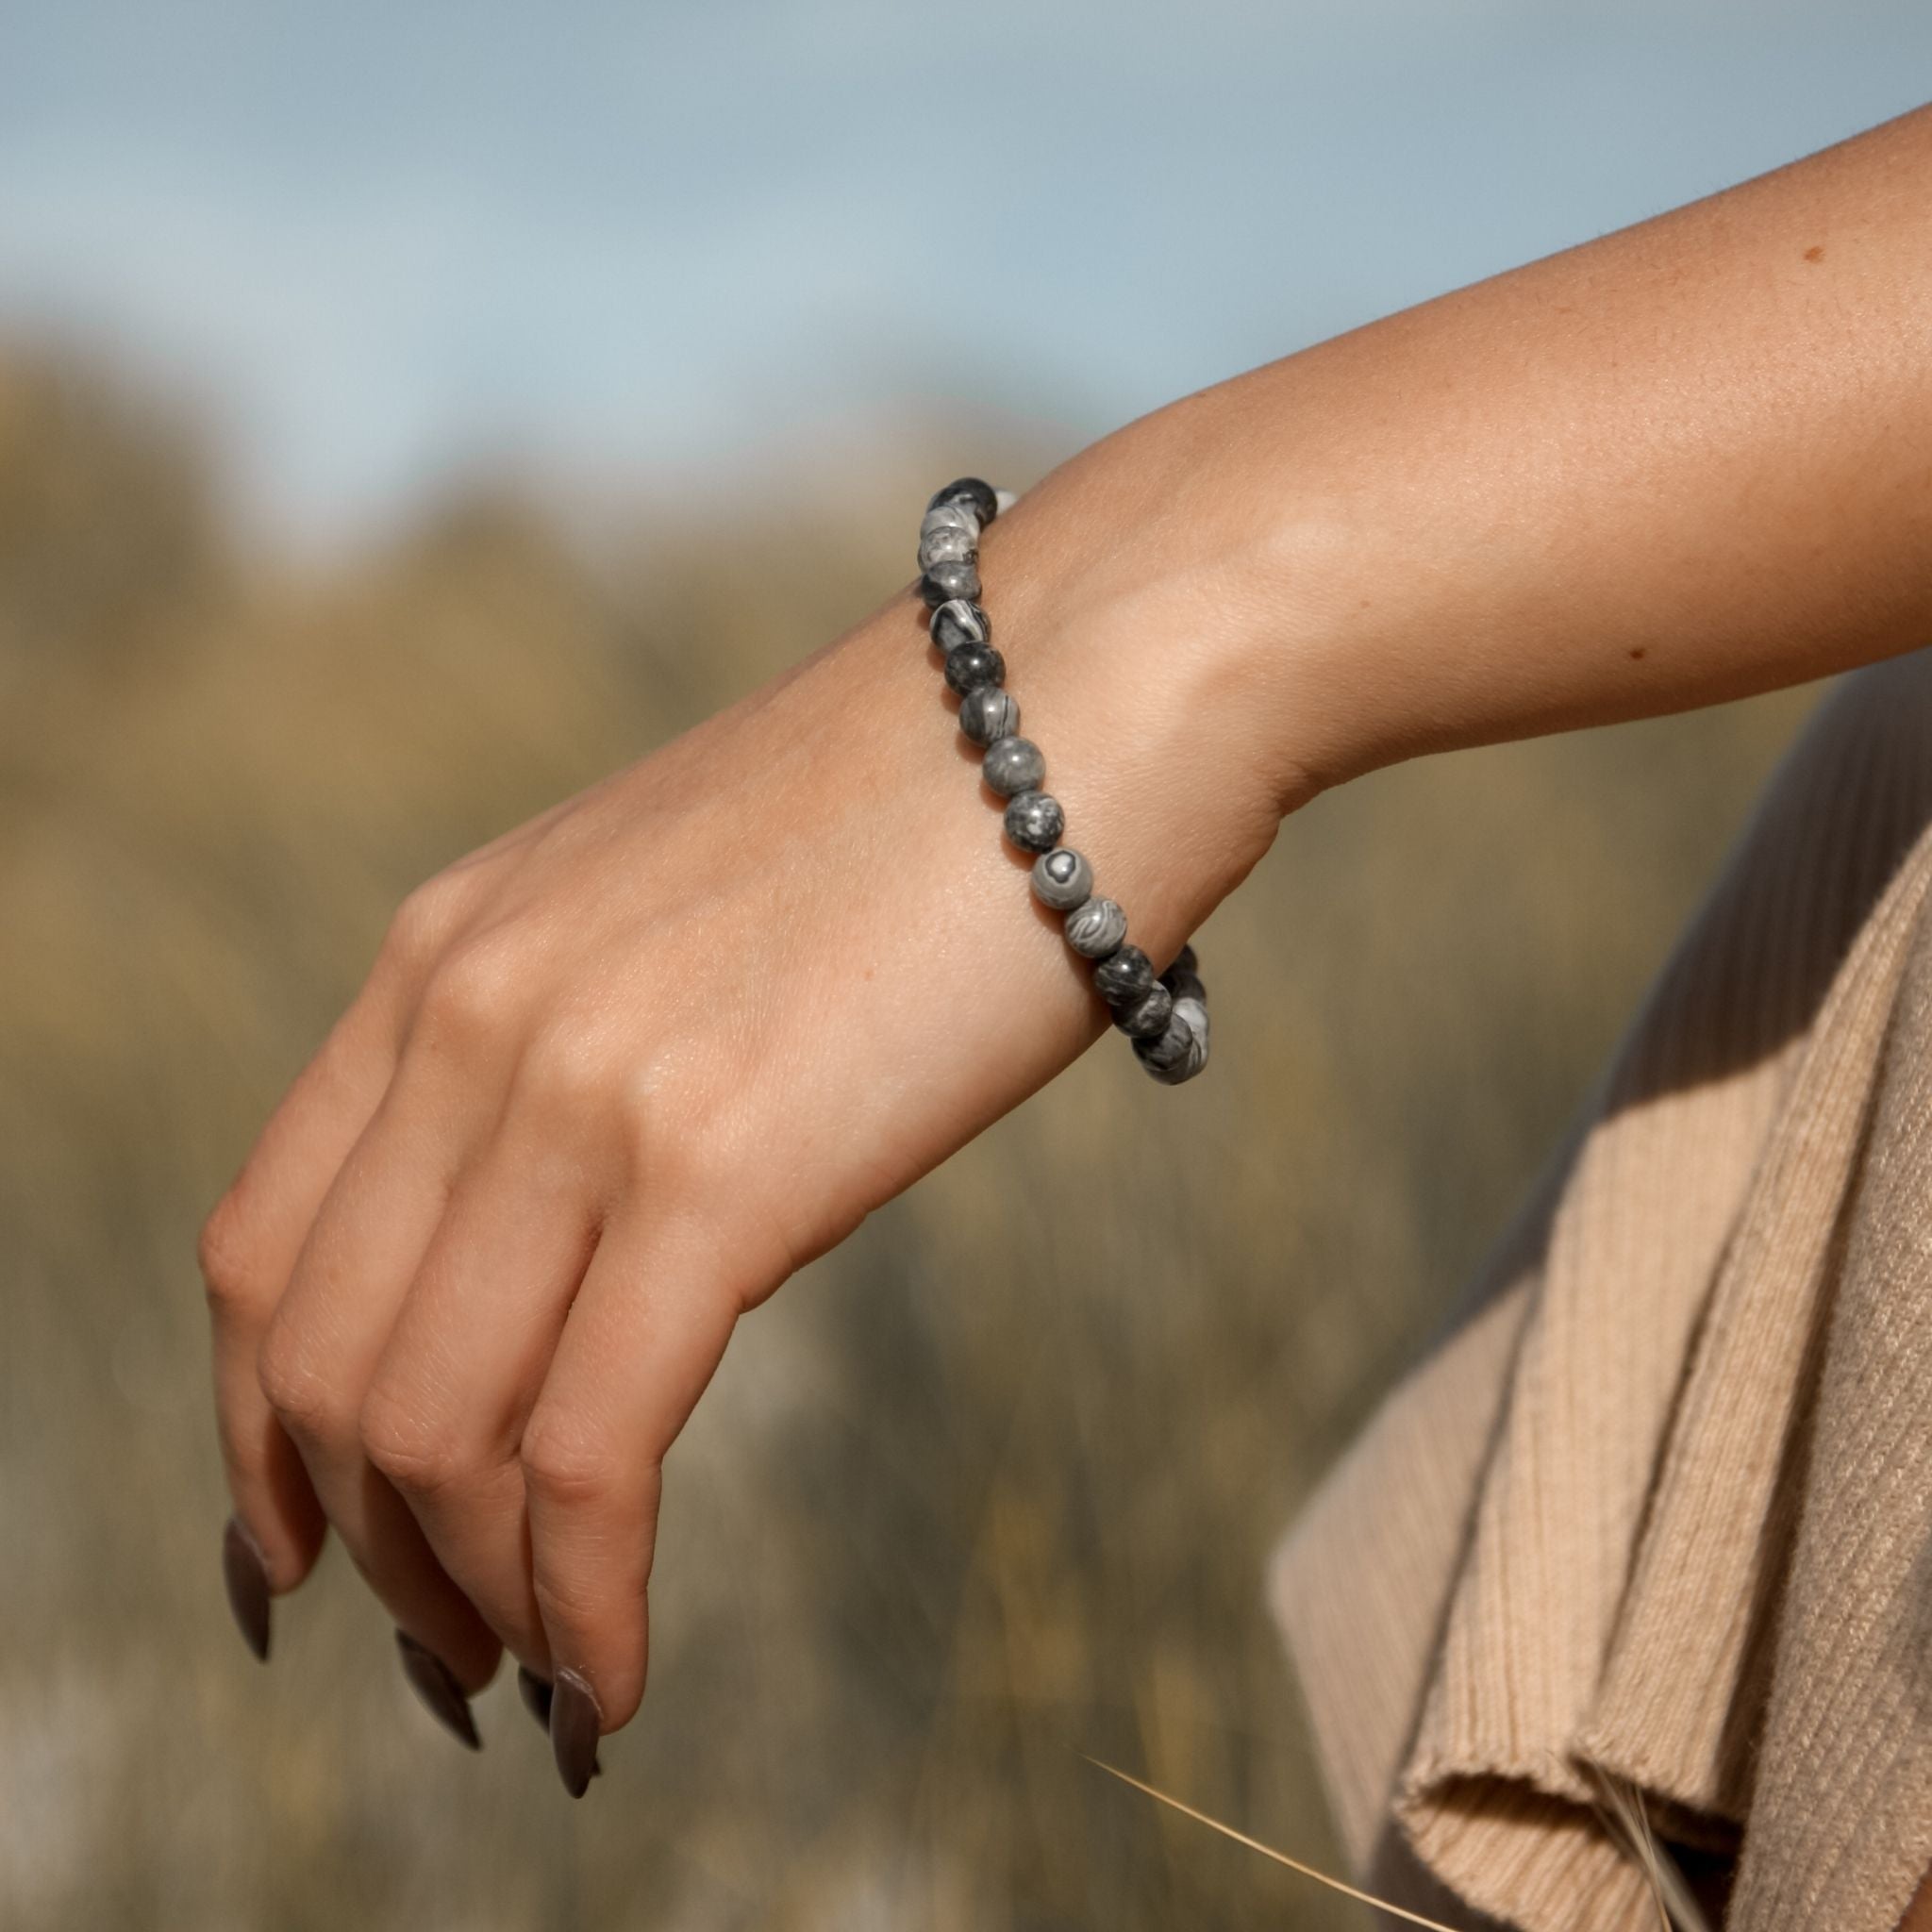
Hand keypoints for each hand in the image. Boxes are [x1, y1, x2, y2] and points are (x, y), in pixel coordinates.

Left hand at [197, 467, 1286, 1791]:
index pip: (262, 1248)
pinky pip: (584, 1453)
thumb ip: (588, 1043)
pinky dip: (581, 1604)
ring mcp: (582, 1086)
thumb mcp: (684, 914)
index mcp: (449, 952)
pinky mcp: (718, 1168)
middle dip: (354, 1557)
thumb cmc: (928, 806)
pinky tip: (617, 1683)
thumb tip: (585, 1218)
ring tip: (535, 1691)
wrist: (1085, 689)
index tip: (310, 1555)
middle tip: (445, 1668)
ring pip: (428, 1431)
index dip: (256, 1438)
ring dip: (466, 1606)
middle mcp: (473, 1013)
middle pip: (313, 1365)